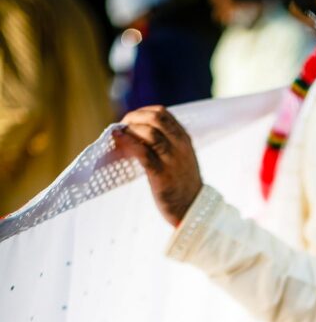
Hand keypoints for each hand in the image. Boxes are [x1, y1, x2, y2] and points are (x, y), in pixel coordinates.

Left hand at [112, 106, 201, 226]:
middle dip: (134, 117)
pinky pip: (143, 152)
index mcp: (184, 139)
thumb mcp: (180, 157)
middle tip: (122, 125)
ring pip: (149, 132)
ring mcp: (172, 160)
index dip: (143, 112)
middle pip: (155, 118)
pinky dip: (128, 142)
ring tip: (118, 133)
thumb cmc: (182, 184)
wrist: (192, 209)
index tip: (131, 119)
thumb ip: (167, 143)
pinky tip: (118, 139)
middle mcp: (180, 146)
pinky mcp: (162, 174)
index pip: (163, 113)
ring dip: (130, 129)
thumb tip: (137, 132)